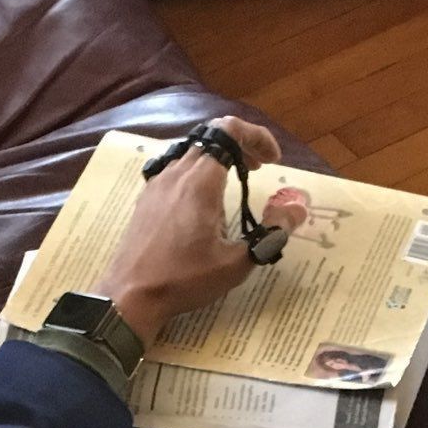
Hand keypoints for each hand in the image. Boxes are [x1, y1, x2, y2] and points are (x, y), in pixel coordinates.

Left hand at [96, 118, 305, 343]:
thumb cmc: (183, 280)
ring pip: (193, 152)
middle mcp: (176, 174)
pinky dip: (199, 172)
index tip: (273, 161)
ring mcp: (157, 184)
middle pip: (211, 137)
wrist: (130, 296)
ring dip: (219, 159)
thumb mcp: (235, 263)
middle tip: (259, 169)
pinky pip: (176, 169)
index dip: (256, 137)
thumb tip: (297, 209)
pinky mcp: (147, 199)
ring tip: (236, 184)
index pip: (228, 131)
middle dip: (241, 147)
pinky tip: (205, 203)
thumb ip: (270, 233)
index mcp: (199, 182)